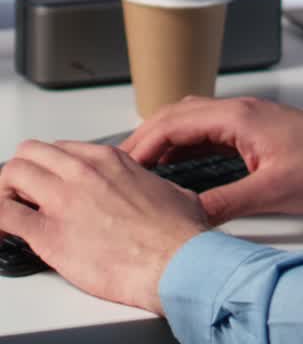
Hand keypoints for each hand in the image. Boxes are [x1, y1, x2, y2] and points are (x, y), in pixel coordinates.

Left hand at [0, 140, 208, 312]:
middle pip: (30, 153)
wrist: (176, 261)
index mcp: (108, 160)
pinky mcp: (49, 235)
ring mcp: (63, 200)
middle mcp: (82, 172)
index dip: (51, 166)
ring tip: (12, 209)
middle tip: (24, 193)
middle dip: (23, 172)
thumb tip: (156, 194)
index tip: (50, 181)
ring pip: (12, 174)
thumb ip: (151, 186)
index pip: (61, 149)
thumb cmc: (176, 233)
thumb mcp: (169, 191)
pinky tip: (2, 231)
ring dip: (7, 191)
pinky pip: (3, 216)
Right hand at [122, 95, 302, 224]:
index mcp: (238, 116)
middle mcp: (239, 110)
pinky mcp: (253, 131)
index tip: (123, 162)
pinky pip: (208, 131)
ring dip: (166, 140)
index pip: (176, 121)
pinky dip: (186, 146)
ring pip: (192, 121)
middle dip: (147, 138)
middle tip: (123, 165)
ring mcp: (246, 118)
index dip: (145, 142)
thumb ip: (227, 202)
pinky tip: (179, 168)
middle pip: (178, 115)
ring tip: (143, 168)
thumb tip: (189, 215)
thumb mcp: (272, 191)